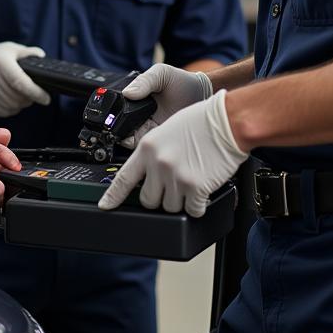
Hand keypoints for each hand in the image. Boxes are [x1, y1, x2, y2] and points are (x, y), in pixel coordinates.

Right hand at [0, 40, 51, 117]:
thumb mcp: (12, 49)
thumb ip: (29, 53)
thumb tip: (42, 58)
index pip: (20, 82)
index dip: (35, 93)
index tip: (46, 98)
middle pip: (17, 97)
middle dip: (29, 98)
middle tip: (33, 93)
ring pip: (11, 107)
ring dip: (21, 104)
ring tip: (21, 95)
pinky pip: (2, 111)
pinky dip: (11, 109)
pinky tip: (11, 99)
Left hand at [98, 90, 245, 216]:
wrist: (227, 121)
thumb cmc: (201, 122)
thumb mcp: (166, 131)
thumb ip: (153, 154)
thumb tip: (148, 175)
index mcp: (147, 147)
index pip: (124, 178)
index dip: (113, 196)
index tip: (105, 206)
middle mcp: (158, 163)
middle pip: (148, 199)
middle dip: (159, 197)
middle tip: (173, 184)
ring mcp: (175, 177)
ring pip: (170, 207)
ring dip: (181, 201)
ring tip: (191, 180)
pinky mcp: (195, 187)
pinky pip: (192, 210)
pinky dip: (197, 206)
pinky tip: (202, 190)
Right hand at [119, 63, 212, 148]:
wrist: (204, 93)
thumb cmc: (182, 81)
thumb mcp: (161, 74)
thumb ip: (143, 81)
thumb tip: (127, 93)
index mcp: (134, 101)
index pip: (116, 114)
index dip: (113, 118)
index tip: (114, 120)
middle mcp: (139, 117)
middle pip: (122, 130)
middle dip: (121, 132)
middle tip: (129, 130)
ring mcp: (150, 130)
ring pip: (133, 142)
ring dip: (134, 142)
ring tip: (143, 136)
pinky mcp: (162, 140)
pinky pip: (149, 148)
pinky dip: (148, 148)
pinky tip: (154, 141)